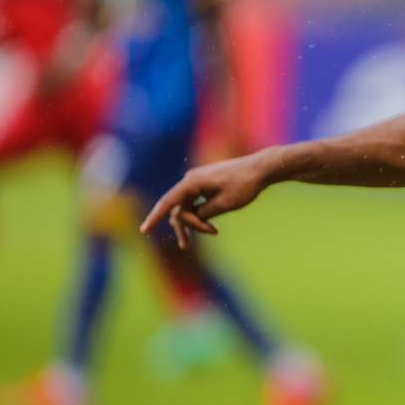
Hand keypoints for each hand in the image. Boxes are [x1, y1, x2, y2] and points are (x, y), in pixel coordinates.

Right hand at [139, 154, 271, 248]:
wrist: (261, 169)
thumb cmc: (244, 185)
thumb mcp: (223, 205)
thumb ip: (202, 214)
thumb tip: (190, 218)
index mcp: (192, 182)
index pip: (168, 202)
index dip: (155, 217)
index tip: (143, 230)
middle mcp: (191, 180)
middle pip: (179, 208)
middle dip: (190, 225)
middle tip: (209, 235)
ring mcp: (197, 181)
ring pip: (187, 207)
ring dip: (196, 222)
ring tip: (213, 233)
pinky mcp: (204, 184)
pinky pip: (195, 202)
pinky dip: (201, 214)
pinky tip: (211, 226)